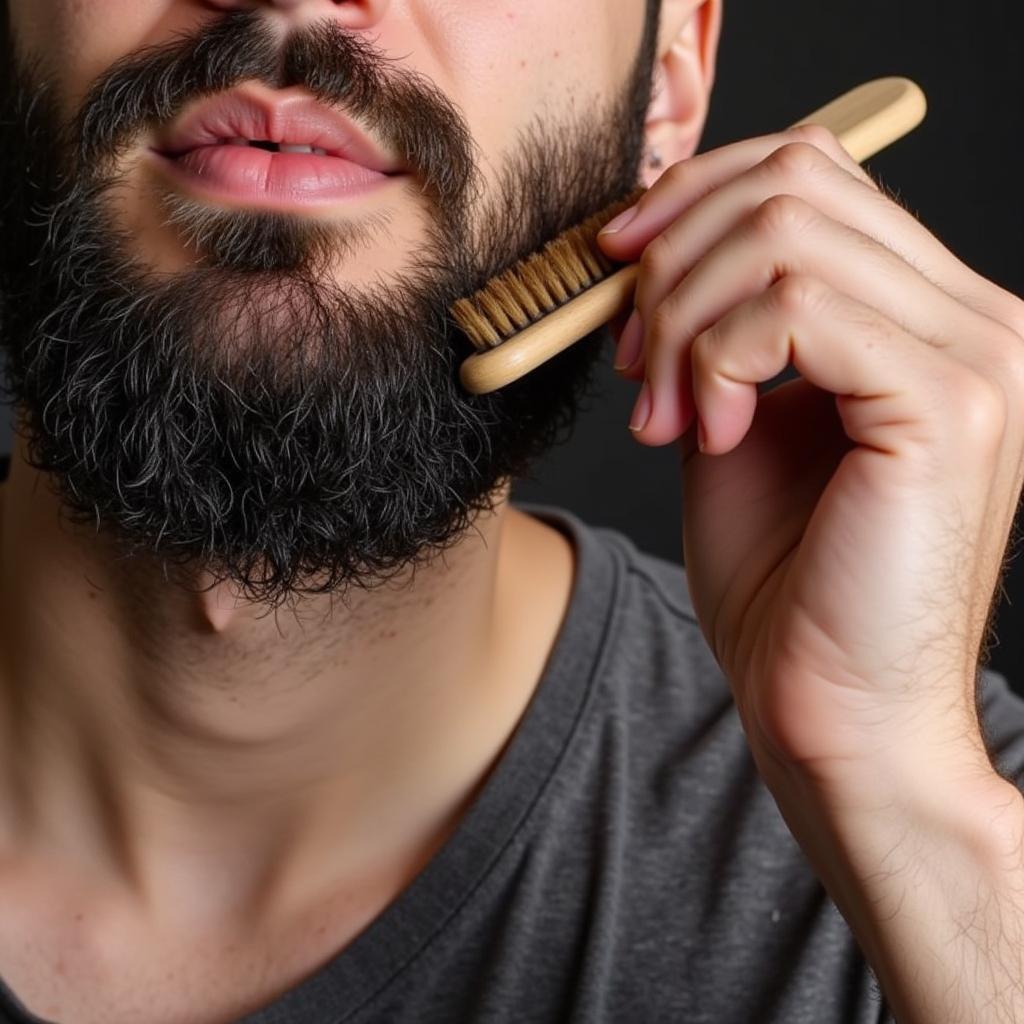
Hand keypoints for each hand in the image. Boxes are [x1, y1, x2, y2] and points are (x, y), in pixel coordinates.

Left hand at [597, 126, 1023, 811]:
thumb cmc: (784, 587)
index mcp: (930, 319)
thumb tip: (659, 254)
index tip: (617, 262)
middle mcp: (975, 320)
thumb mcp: (735, 427)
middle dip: (675, 258)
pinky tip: (710, 438)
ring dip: (684, 319)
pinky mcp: (949, 403)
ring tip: (664, 414)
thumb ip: (722, 334)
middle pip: (797, 179)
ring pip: (785, 235)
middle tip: (633, 360)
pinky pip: (796, 307)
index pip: (818, 173)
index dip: (698, 196)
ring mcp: (976, 356)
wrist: (834, 712)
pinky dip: (718, 362)